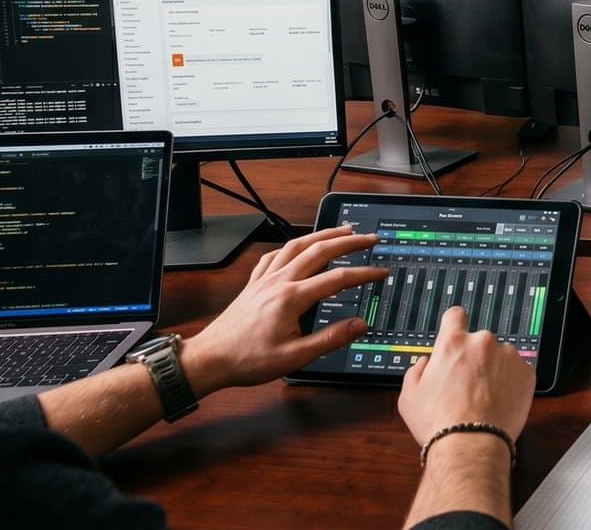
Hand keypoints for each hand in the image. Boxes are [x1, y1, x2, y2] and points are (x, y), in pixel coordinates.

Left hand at [182, 226, 386, 393]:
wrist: (210, 359)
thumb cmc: (248, 359)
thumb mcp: (294, 356)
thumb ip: (330, 339)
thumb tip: (358, 325)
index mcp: (291, 298)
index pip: (337, 279)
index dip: (363, 273)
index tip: (380, 271)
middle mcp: (278, 281)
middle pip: (319, 250)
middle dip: (348, 241)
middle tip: (368, 238)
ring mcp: (264, 279)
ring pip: (297, 245)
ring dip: (322, 234)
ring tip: (341, 230)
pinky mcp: (254, 283)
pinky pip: (274, 255)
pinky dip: (291, 246)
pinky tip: (297, 247)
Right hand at [399, 305, 535, 445]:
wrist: (471, 443)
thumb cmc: (439, 422)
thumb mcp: (409, 396)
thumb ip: (416, 371)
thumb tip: (425, 363)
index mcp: (453, 343)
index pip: (455, 316)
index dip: (454, 324)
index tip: (456, 332)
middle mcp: (483, 343)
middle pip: (479, 342)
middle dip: (474, 358)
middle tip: (467, 385)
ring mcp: (508, 356)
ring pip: (500, 357)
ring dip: (495, 370)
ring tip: (484, 398)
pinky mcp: (527, 373)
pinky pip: (518, 372)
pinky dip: (511, 383)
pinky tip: (499, 402)